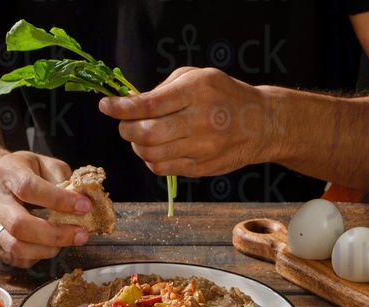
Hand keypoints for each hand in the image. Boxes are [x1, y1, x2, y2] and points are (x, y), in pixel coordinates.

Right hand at [0, 151, 91, 267]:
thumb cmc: (24, 173)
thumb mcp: (43, 164)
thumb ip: (62, 178)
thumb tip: (83, 201)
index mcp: (6, 173)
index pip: (29, 188)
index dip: (59, 200)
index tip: (84, 207)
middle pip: (19, 225)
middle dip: (55, 234)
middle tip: (81, 235)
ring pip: (15, 247)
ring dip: (47, 250)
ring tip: (67, 242)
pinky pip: (14, 259)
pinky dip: (36, 257)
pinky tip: (47, 246)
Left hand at [99, 67, 271, 177]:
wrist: (261, 124)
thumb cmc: (223, 95)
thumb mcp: (197, 77)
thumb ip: (163, 89)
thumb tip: (129, 104)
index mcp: (198, 91)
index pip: (150, 104)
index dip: (122, 107)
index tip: (106, 106)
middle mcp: (200, 120)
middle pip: (146, 133)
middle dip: (125, 129)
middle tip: (124, 124)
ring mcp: (202, 148)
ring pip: (150, 154)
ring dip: (136, 146)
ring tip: (140, 135)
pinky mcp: (202, 168)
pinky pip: (162, 168)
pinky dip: (150, 159)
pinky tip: (155, 148)